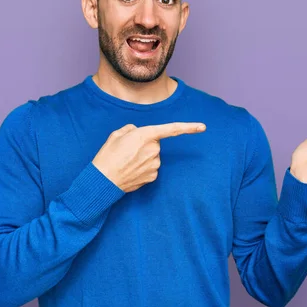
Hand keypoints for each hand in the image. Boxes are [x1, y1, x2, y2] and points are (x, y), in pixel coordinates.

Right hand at [92, 122, 206, 191]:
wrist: (103, 180)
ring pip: (153, 156)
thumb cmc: (108, 155)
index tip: (203, 127)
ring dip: (143, 157)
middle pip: (156, 143)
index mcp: (145, 135)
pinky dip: (143, 168)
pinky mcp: (153, 176)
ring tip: (127, 161)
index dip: (188, 127)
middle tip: (128, 150)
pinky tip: (131, 170)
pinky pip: (151, 168)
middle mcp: (154, 149)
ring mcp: (155, 164)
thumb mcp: (116, 134)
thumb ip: (131, 129)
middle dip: (145, 144)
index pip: (171, 129)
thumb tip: (137, 132)